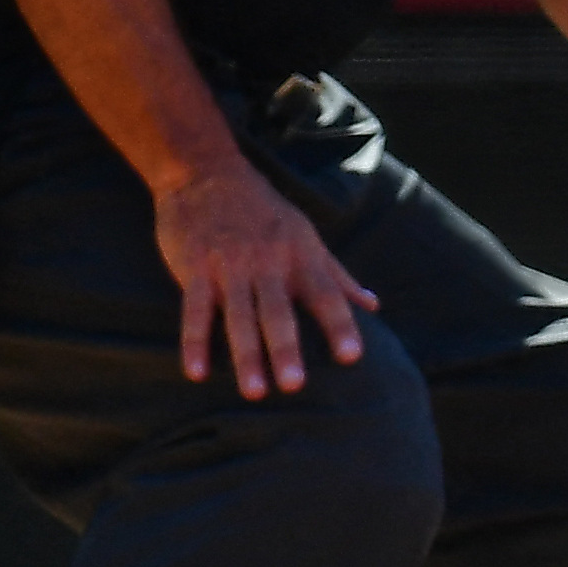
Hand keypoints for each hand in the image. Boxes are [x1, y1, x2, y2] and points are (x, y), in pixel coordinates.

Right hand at [152, 163, 374, 399]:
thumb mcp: (307, 237)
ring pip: (238, 317)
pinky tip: (196, 372)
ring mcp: (229, 266)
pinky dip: (194, 342)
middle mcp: (268, 263)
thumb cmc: (265, 213)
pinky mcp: (194, 268)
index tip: (352, 357)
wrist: (208, 174)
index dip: (340, 325)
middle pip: (279, 312)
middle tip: (295, 387)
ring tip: (254, 392)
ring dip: (246, 354)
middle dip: (287, 349)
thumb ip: (339, 275)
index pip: (326, 295)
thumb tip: (373, 306)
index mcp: (301, 256)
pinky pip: (194, 311)